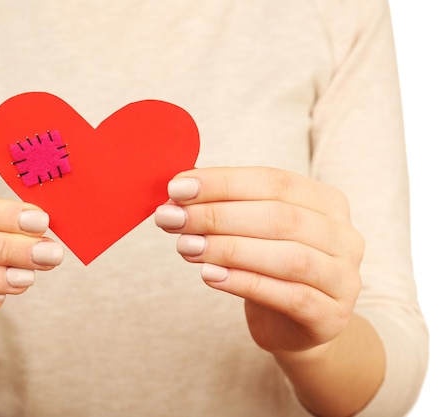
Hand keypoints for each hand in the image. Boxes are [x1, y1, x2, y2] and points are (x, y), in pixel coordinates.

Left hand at [155, 167, 364, 354]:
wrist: (294, 326)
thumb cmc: (268, 268)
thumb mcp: (251, 230)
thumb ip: (225, 207)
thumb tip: (178, 190)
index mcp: (326, 202)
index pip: (274, 182)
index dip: (224, 182)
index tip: (177, 188)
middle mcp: (344, 236)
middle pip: (279, 217)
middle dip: (218, 215)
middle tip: (172, 219)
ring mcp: (344, 278)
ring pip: (288, 257)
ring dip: (228, 249)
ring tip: (185, 247)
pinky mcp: (331, 316)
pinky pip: (289, 296)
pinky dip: (245, 283)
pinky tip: (209, 276)